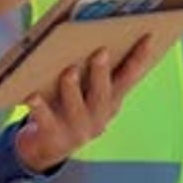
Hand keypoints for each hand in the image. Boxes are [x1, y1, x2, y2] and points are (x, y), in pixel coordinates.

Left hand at [14, 38, 150, 172]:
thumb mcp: (87, 91)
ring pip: (77, 107)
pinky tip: (32, 95)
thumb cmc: (68, 106)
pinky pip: (46, 120)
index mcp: (111, 102)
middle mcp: (99, 118)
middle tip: (100, 51)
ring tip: (68, 71)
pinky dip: (40, 107)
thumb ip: (95, 71)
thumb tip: (96, 35)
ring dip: (73, 88)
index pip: (129, 77)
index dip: (140, 58)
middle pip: (103, 93)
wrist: (46, 148)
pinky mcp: (55, 138)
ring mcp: (78, 130)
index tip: (149, 36)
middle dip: (101, 72)